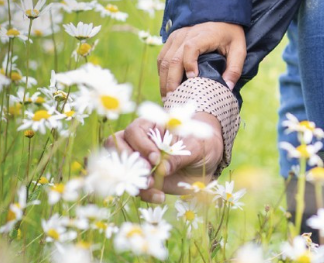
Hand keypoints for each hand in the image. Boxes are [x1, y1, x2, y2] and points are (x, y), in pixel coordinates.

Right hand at [107, 112, 223, 202]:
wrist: (207, 161)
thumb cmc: (202, 144)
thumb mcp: (197, 146)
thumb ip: (180, 155)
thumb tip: (163, 168)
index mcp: (153, 125)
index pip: (135, 130)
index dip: (141, 144)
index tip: (156, 158)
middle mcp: (141, 141)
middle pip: (116, 145)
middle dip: (128, 161)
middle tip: (147, 173)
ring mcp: (139, 160)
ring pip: (119, 167)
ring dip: (132, 179)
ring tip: (151, 185)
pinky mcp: (142, 178)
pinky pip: (133, 186)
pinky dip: (143, 193)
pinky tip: (160, 197)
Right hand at [157, 22, 245, 96]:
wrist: (220, 15)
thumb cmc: (229, 34)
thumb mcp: (239, 49)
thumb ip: (235, 68)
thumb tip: (227, 88)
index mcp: (204, 35)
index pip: (190, 48)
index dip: (189, 64)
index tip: (192, 79)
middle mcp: (187, 34)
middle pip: (173, 58)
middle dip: (172, 81)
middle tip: (174, 99)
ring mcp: (177, 36)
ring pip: (164, 60)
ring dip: (164, 80)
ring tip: (168, 97)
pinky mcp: (171, 39)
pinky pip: (162, 57)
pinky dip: (162, 73)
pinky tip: (166, 85)